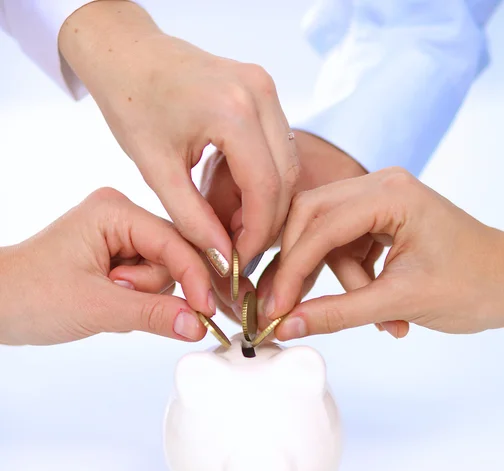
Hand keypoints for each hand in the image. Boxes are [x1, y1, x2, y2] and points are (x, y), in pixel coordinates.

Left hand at [0, 188, 213, 345]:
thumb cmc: (27, 294)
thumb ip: (152, 314)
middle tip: (119, 299)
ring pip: (162, 273)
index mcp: (114, 211)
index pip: (174, 242)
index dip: (193, 277)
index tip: (206, 311)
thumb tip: (198, 324)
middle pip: (172, 257)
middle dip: (152, 288)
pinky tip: (110, 303)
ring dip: (142, 297)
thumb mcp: (96, 307)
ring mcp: (118, 237)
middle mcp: (120, 217)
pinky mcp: (117, 257)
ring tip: (105, 301)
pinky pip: (148, 282)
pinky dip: (136, 300)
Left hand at [59, 1, 297, 276]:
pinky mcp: (262, 91)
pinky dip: (259, 177)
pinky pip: (275, 147)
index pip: (266, 188)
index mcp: (232, 111)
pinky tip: (230, 194)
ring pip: (286, 164)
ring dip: (263, 201)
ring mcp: (265, 88)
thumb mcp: (156, 169)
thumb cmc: (131, 103)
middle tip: (237, 247)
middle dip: (265, 221)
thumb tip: (222, 258)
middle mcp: (259, 93)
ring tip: (229, 222)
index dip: (257, 232)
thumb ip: (192, 218)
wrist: (126, 53)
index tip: (239, 260)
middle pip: (285, 177)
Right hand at [269, 168, 503, 338]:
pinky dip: (353, 279)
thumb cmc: (474, 285)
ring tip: (377, 317)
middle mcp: (381, 185)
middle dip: (299, 266)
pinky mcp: (381, 220)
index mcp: (391, 193)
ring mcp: (380, 201)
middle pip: (311, 219)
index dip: (293, 270)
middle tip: (288, 306)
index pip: (321, 227)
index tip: (276, 306)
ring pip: (326, 236)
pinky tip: (378, 306)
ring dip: (339, 281)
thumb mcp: (400, 301)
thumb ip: (338, 313)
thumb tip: (288, 325)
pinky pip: (344, 246)